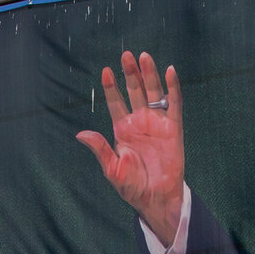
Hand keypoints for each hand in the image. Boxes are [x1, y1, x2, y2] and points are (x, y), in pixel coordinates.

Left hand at [75, 51, 185, 245]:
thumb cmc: (132, 186)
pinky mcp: (173, 128)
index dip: (112, 87)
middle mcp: (139, 122)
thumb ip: (100, 149)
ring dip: (148, 74)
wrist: (155, 199)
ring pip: (152, 92)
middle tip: (126, 54)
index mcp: (122, 130)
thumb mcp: (112, 169)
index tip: (106, 71)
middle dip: (130, 73)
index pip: (116, 102)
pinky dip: (172, 88)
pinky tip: (170, 71)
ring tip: (143, 56)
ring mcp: (157, 123)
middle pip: (134, 91)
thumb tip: (80, 134)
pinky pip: (173, 104)